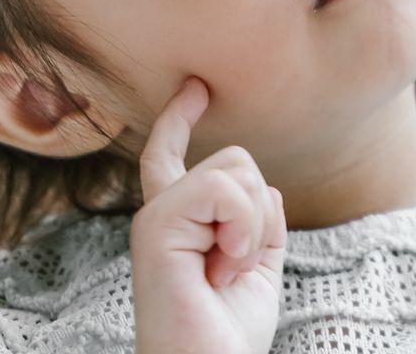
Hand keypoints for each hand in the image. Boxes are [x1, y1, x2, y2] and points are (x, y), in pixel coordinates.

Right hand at [130, 77, 286, 353]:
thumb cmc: (228, 337)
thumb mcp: (256, 267)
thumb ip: (258, 220)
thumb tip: (260, 185)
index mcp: (179, 223)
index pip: (170, 155)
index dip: (180, 117)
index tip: (196, 87)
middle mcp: (160, 214)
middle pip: (235, 159)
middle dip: (260, 211)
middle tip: (238, 267)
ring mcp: (154, 218)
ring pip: (235, 169)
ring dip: (253, 226)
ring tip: (229, 270)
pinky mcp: (156, 227)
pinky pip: (224, 189)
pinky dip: (242, 229)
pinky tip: (225, 267)